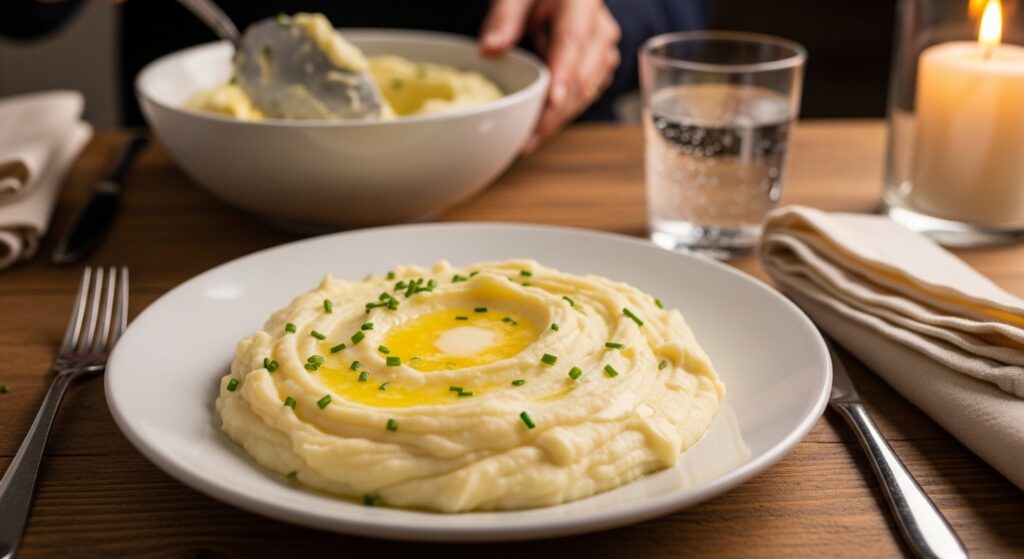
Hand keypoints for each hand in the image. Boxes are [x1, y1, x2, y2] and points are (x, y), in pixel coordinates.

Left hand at [480, 0, 620, 152]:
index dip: (563, 74)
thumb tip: (489, 49)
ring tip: (527, 142)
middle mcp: (601, 30)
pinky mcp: (599, 70)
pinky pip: (582, 97)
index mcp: (583, 3)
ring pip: (585, 93)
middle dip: (555, 111)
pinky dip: (561, 116)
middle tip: (526, 137)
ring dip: (558, 120)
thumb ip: (504, 17)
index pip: (573, 42)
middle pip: (582, 76)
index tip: (550, 102)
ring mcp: (603, 52)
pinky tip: (538, 132)